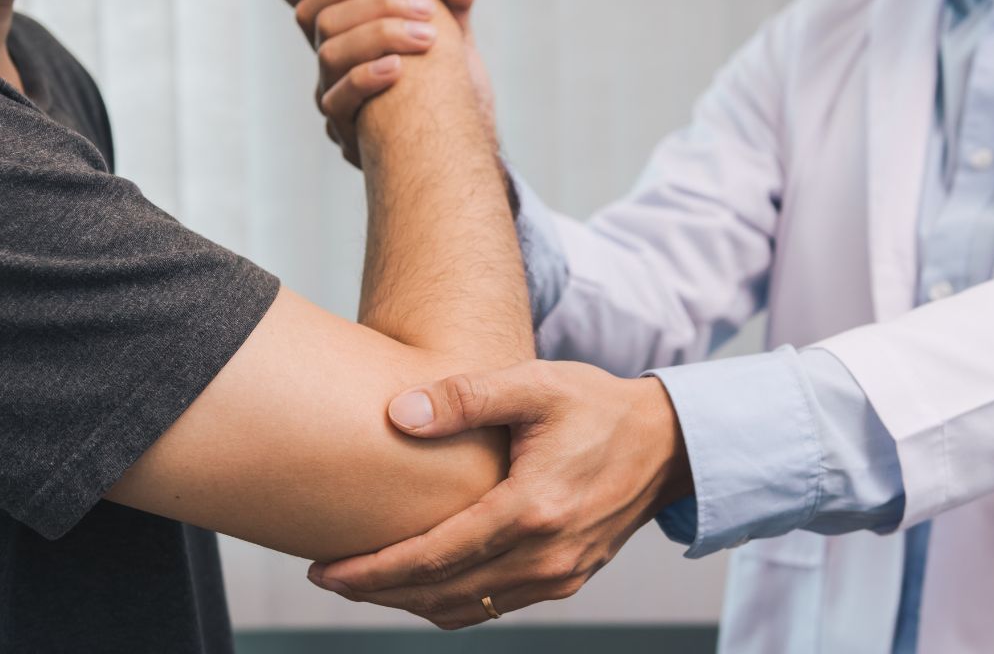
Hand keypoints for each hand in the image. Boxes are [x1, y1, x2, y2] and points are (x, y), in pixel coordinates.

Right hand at [295, 0, 494, 167]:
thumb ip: (454, 5)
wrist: (461, 149)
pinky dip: (366, 79)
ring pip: (330, 58)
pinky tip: (398, 70)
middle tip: (427, 13)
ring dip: (375, 38)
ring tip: (423, 40)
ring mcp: (339, 107)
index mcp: (349, 47)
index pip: (320, 7)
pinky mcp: (351, 139)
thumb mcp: (454, 44)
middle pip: (328, 26)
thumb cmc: (449, 92)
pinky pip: (339, 105)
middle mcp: (335, 76)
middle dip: (378, 9)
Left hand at [306, 360, 693, 628]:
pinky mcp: (567, 579)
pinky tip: (422, 582)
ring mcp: (559, 575)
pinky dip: (449, 602)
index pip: (434, 557)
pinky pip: (494, 606)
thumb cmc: (597, 406)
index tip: (325, 569)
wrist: (668, 443)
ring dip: (410, 602)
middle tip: (329, 576)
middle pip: (441, 594)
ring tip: (366, 581)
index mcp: (532, 509)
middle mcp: (546, 555)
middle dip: (378, 591)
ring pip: (466, 610)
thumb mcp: (534, 383)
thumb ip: (464, 396)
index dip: (374, 570)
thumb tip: (397, 415)